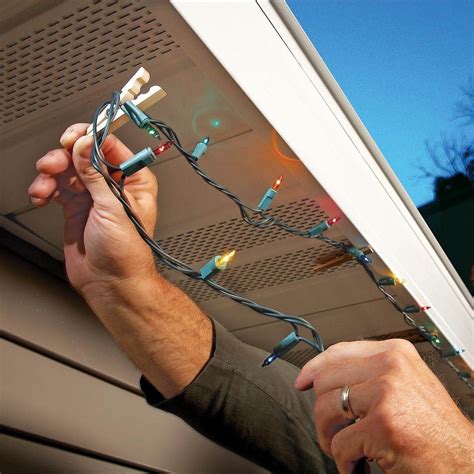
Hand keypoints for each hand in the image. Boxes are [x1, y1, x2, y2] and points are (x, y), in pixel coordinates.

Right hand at [28, 124, 211, 397]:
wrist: (110, 282)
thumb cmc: (125, 252)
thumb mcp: (112, 207)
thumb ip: (95, 174)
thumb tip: (85, 143)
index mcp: (134, 181)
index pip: (111, 147)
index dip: (90, 138)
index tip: (73, 138)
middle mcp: (113, 185)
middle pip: (85, 154)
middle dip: (65, 156)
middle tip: (54, 162)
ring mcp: (93, 196)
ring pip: (67, 169)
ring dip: (51, 172)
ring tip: (44, 185)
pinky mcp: (75, 208)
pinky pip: (56, 188)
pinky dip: (45, 188)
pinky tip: (41, 196)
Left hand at [295, 339, 473, 472]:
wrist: (466, 464)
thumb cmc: (435, 429)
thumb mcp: (406, 386)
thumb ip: (371, 374)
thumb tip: (324, 375)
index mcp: (395, 353)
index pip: (339, 351)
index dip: (315, 367)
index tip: (303, 381)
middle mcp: (390, 366)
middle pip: (325, 381)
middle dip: (324, 412)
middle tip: (335, 432)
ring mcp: (387, 393)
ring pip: (326, 409)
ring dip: (329, 437)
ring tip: (347, 450)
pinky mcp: (383, 424)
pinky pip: (340, 444)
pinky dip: (344, 462)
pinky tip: (361, 465)